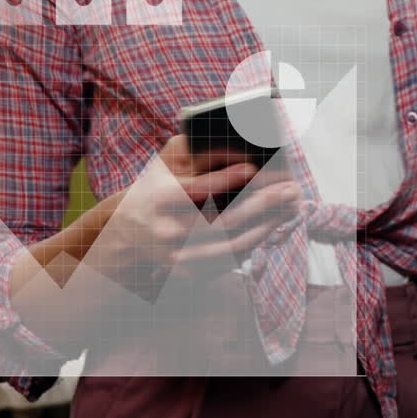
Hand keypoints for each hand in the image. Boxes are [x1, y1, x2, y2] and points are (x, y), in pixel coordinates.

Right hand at [88, 135, 300, 292]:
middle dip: (262, 205)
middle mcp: (168, 231)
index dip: (226, 178)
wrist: (126, 236)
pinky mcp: (187, 274)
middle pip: (223, 221)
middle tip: (290, 190)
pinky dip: (251, 245)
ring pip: (230, 246)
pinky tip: (270, 228)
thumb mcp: (163, 165)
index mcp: (160, 200)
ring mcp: (178, 257)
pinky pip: (227, 262)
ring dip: (264, 228)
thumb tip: (230, 143)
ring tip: (288, 210)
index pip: (198, 190)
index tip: (253, 167)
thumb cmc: (154, 190)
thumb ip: (191, 149)